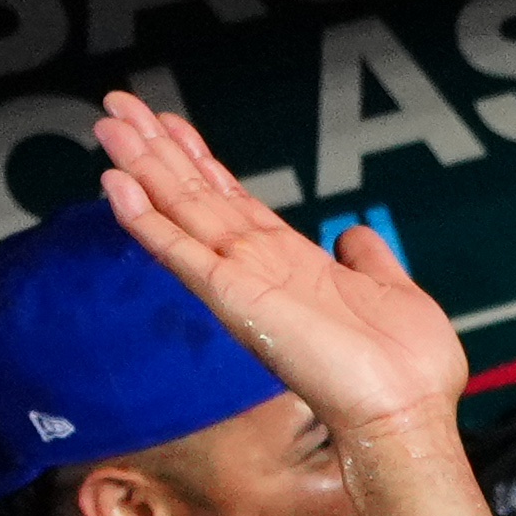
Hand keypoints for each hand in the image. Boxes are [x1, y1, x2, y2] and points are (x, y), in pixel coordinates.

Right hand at [96, 97, 474, 432]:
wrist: (406, 411)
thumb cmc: (405, 367)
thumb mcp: (391, 288)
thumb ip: (367, 258)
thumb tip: (356, 234)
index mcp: (289, 263)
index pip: (231, 200)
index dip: (198, 159)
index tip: (167, 123)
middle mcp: (256, 269)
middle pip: (194, 196)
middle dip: (156, 149)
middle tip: (117, 104)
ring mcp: (240, 283)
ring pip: (180, 212)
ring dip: (142, 167)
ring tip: (108, 123)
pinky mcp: (233, 300)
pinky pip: (179, 253)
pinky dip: (146, 220)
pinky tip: (117, 186)